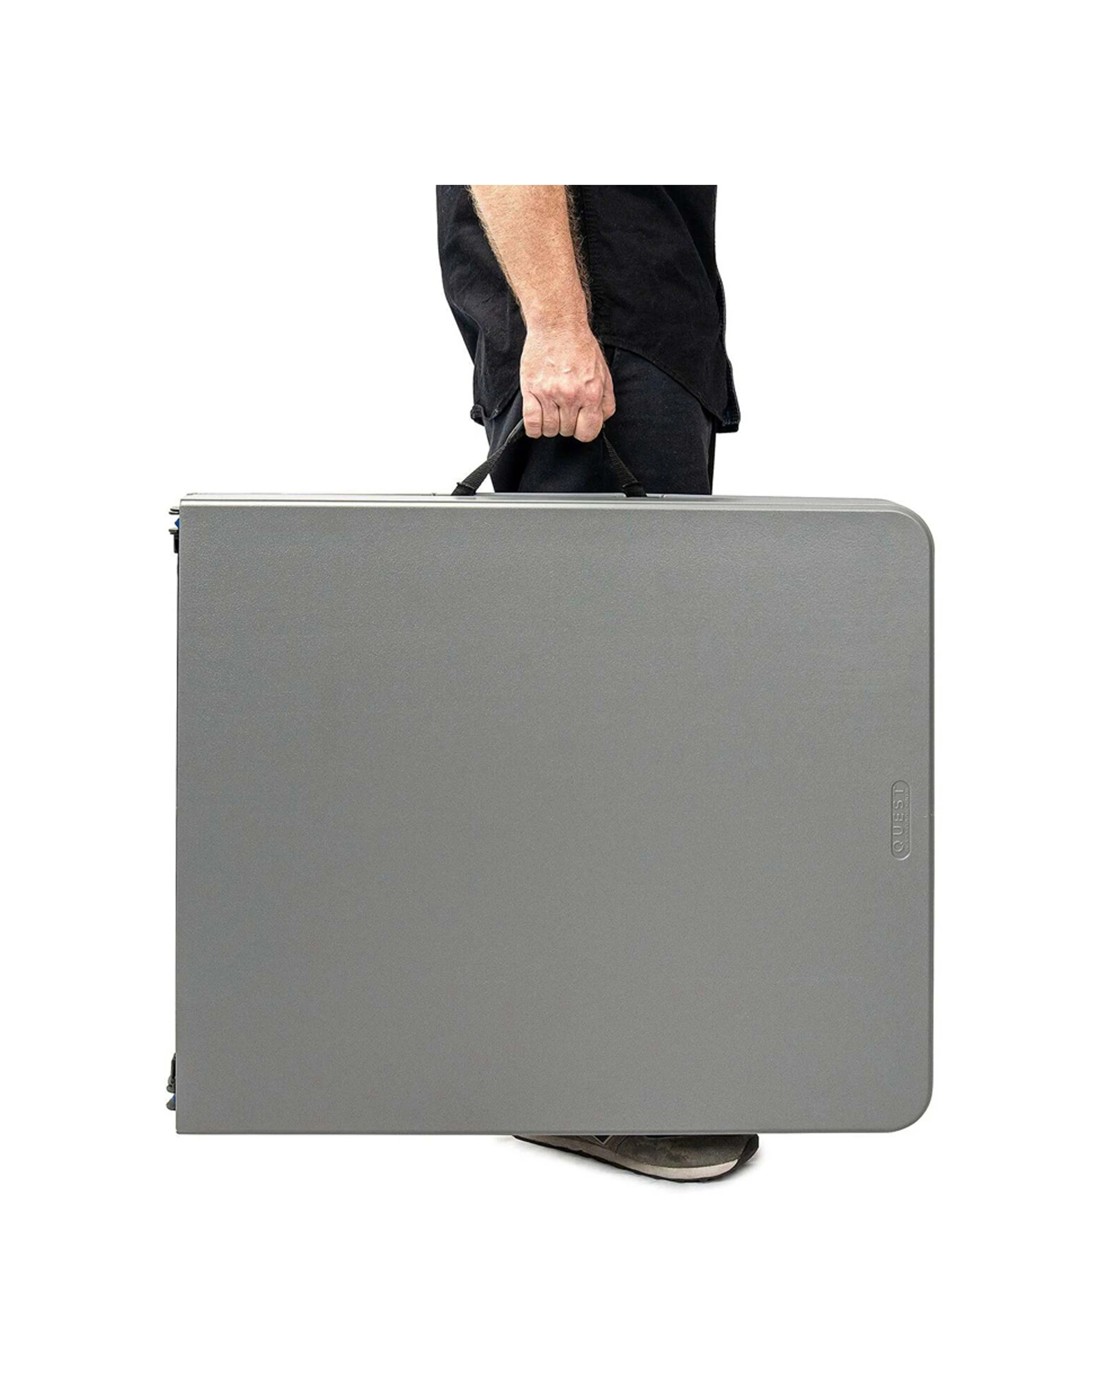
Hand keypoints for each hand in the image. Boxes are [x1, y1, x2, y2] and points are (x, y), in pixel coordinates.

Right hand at [519, 325, 615, 441]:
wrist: (557, 325)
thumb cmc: (580, 346)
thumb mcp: (603, 372)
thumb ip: (606, 399)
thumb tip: (601, 420)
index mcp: (591, 393)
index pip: (588, 432)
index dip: (584, 431)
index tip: (580, 424)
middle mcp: (571, 395)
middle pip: (567, 431)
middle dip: (567, 424)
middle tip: (565, 410)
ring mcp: (549, 394)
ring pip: (549, 430)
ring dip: (551, 425)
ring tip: (552, 411)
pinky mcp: (531, 390)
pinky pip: (531, 423)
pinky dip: (534, 428)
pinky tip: (538, 420)